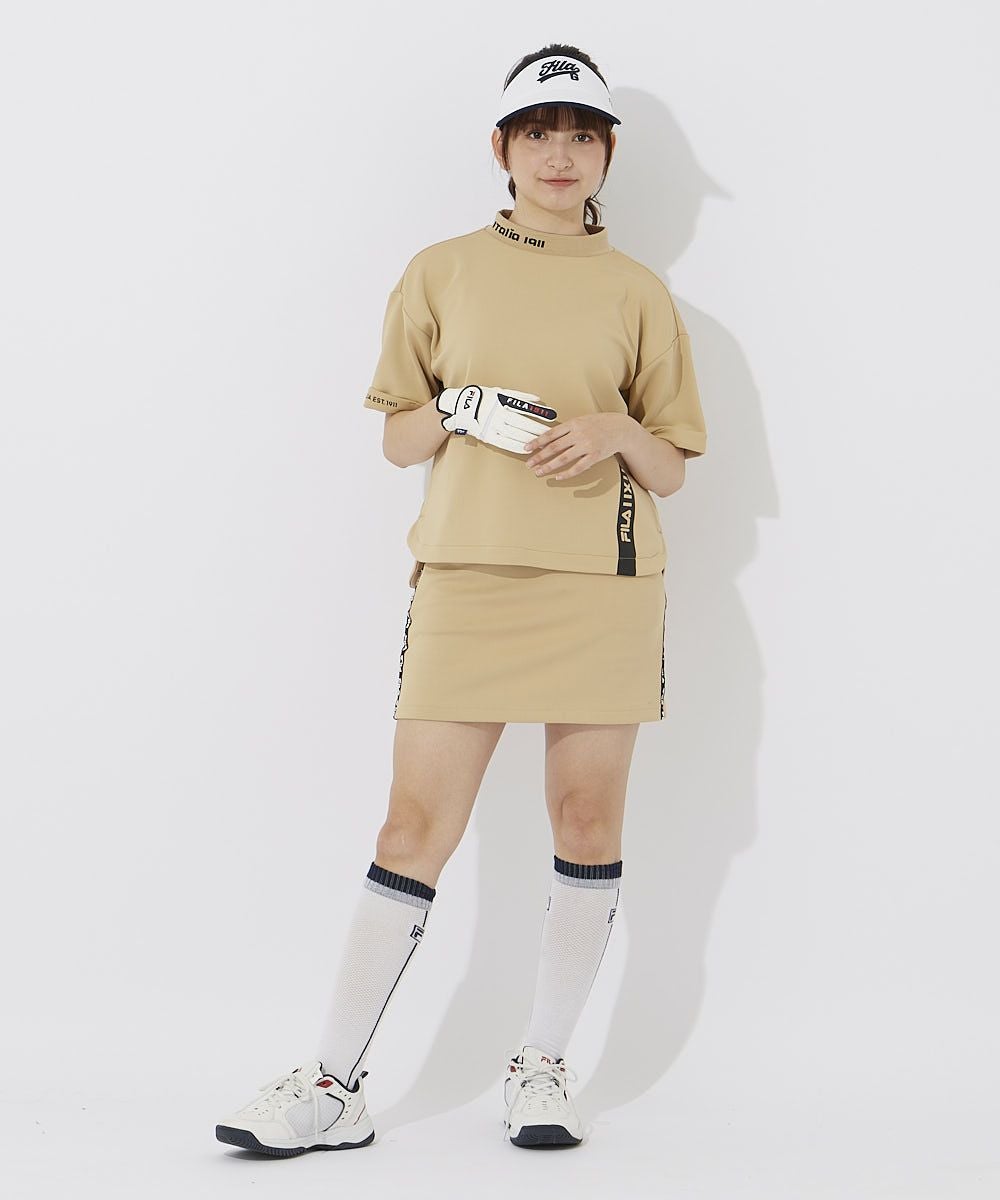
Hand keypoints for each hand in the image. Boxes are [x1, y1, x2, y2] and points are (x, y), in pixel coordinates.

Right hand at [436, 385, 556, 453]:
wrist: (461, 407)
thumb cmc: (485, 397)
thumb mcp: (501, 392)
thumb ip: (519, 396)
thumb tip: (538, 400)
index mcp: (502, 401)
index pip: (526, 409)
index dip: (539, 414)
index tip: (552, 418)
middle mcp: (498, 414)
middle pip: (522, 424)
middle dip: (538, 429)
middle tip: (552, 434)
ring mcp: (493, 426)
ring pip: (515, 435)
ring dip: (530, 440)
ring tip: (543, 444)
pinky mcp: (488, 436)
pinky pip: (505, 444)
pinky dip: (517, 447)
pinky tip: (527, 450)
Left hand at [523, 413, 629, 479]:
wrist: (621, 428)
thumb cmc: (600, 424)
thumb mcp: (582, 421)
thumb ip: (567, 429)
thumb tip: (548, 439)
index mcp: (574, 423)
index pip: (551, 434)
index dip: (537, 442)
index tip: (527, 448)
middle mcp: (579, 434)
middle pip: (554, 448)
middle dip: (539, 457)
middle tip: (529, 464)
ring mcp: (587, 446)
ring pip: (563, 459)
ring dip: (549, 466)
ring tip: (539, 472)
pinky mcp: (595, 456)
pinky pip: (578, 467)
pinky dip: (567, 473)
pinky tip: (558, 477)